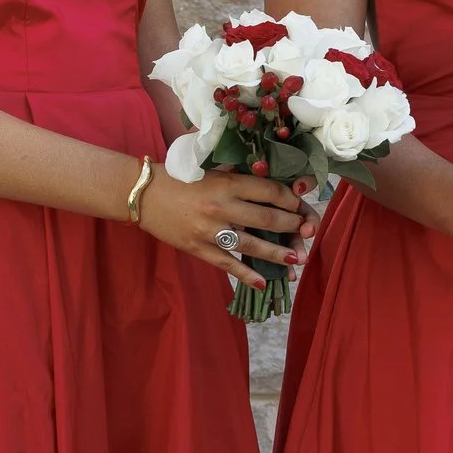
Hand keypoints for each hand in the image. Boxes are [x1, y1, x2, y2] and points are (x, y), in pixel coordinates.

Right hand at [137, 170, 308, 288]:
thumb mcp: (214, 170)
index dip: (292, 201)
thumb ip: (241, 178)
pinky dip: (246, 274)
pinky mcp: (198, 248)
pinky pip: (227, 264)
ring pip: (252, 245)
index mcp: (228, 183)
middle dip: (293, 227)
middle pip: (268, 220)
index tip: (301, 206)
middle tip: (307, 232)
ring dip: (278, 254)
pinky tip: (263, 282)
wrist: (144, 194)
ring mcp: (210, 231)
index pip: (271, 192)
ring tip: (297, 259)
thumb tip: (274, 186)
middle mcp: (222, 207)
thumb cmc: (181, 178)